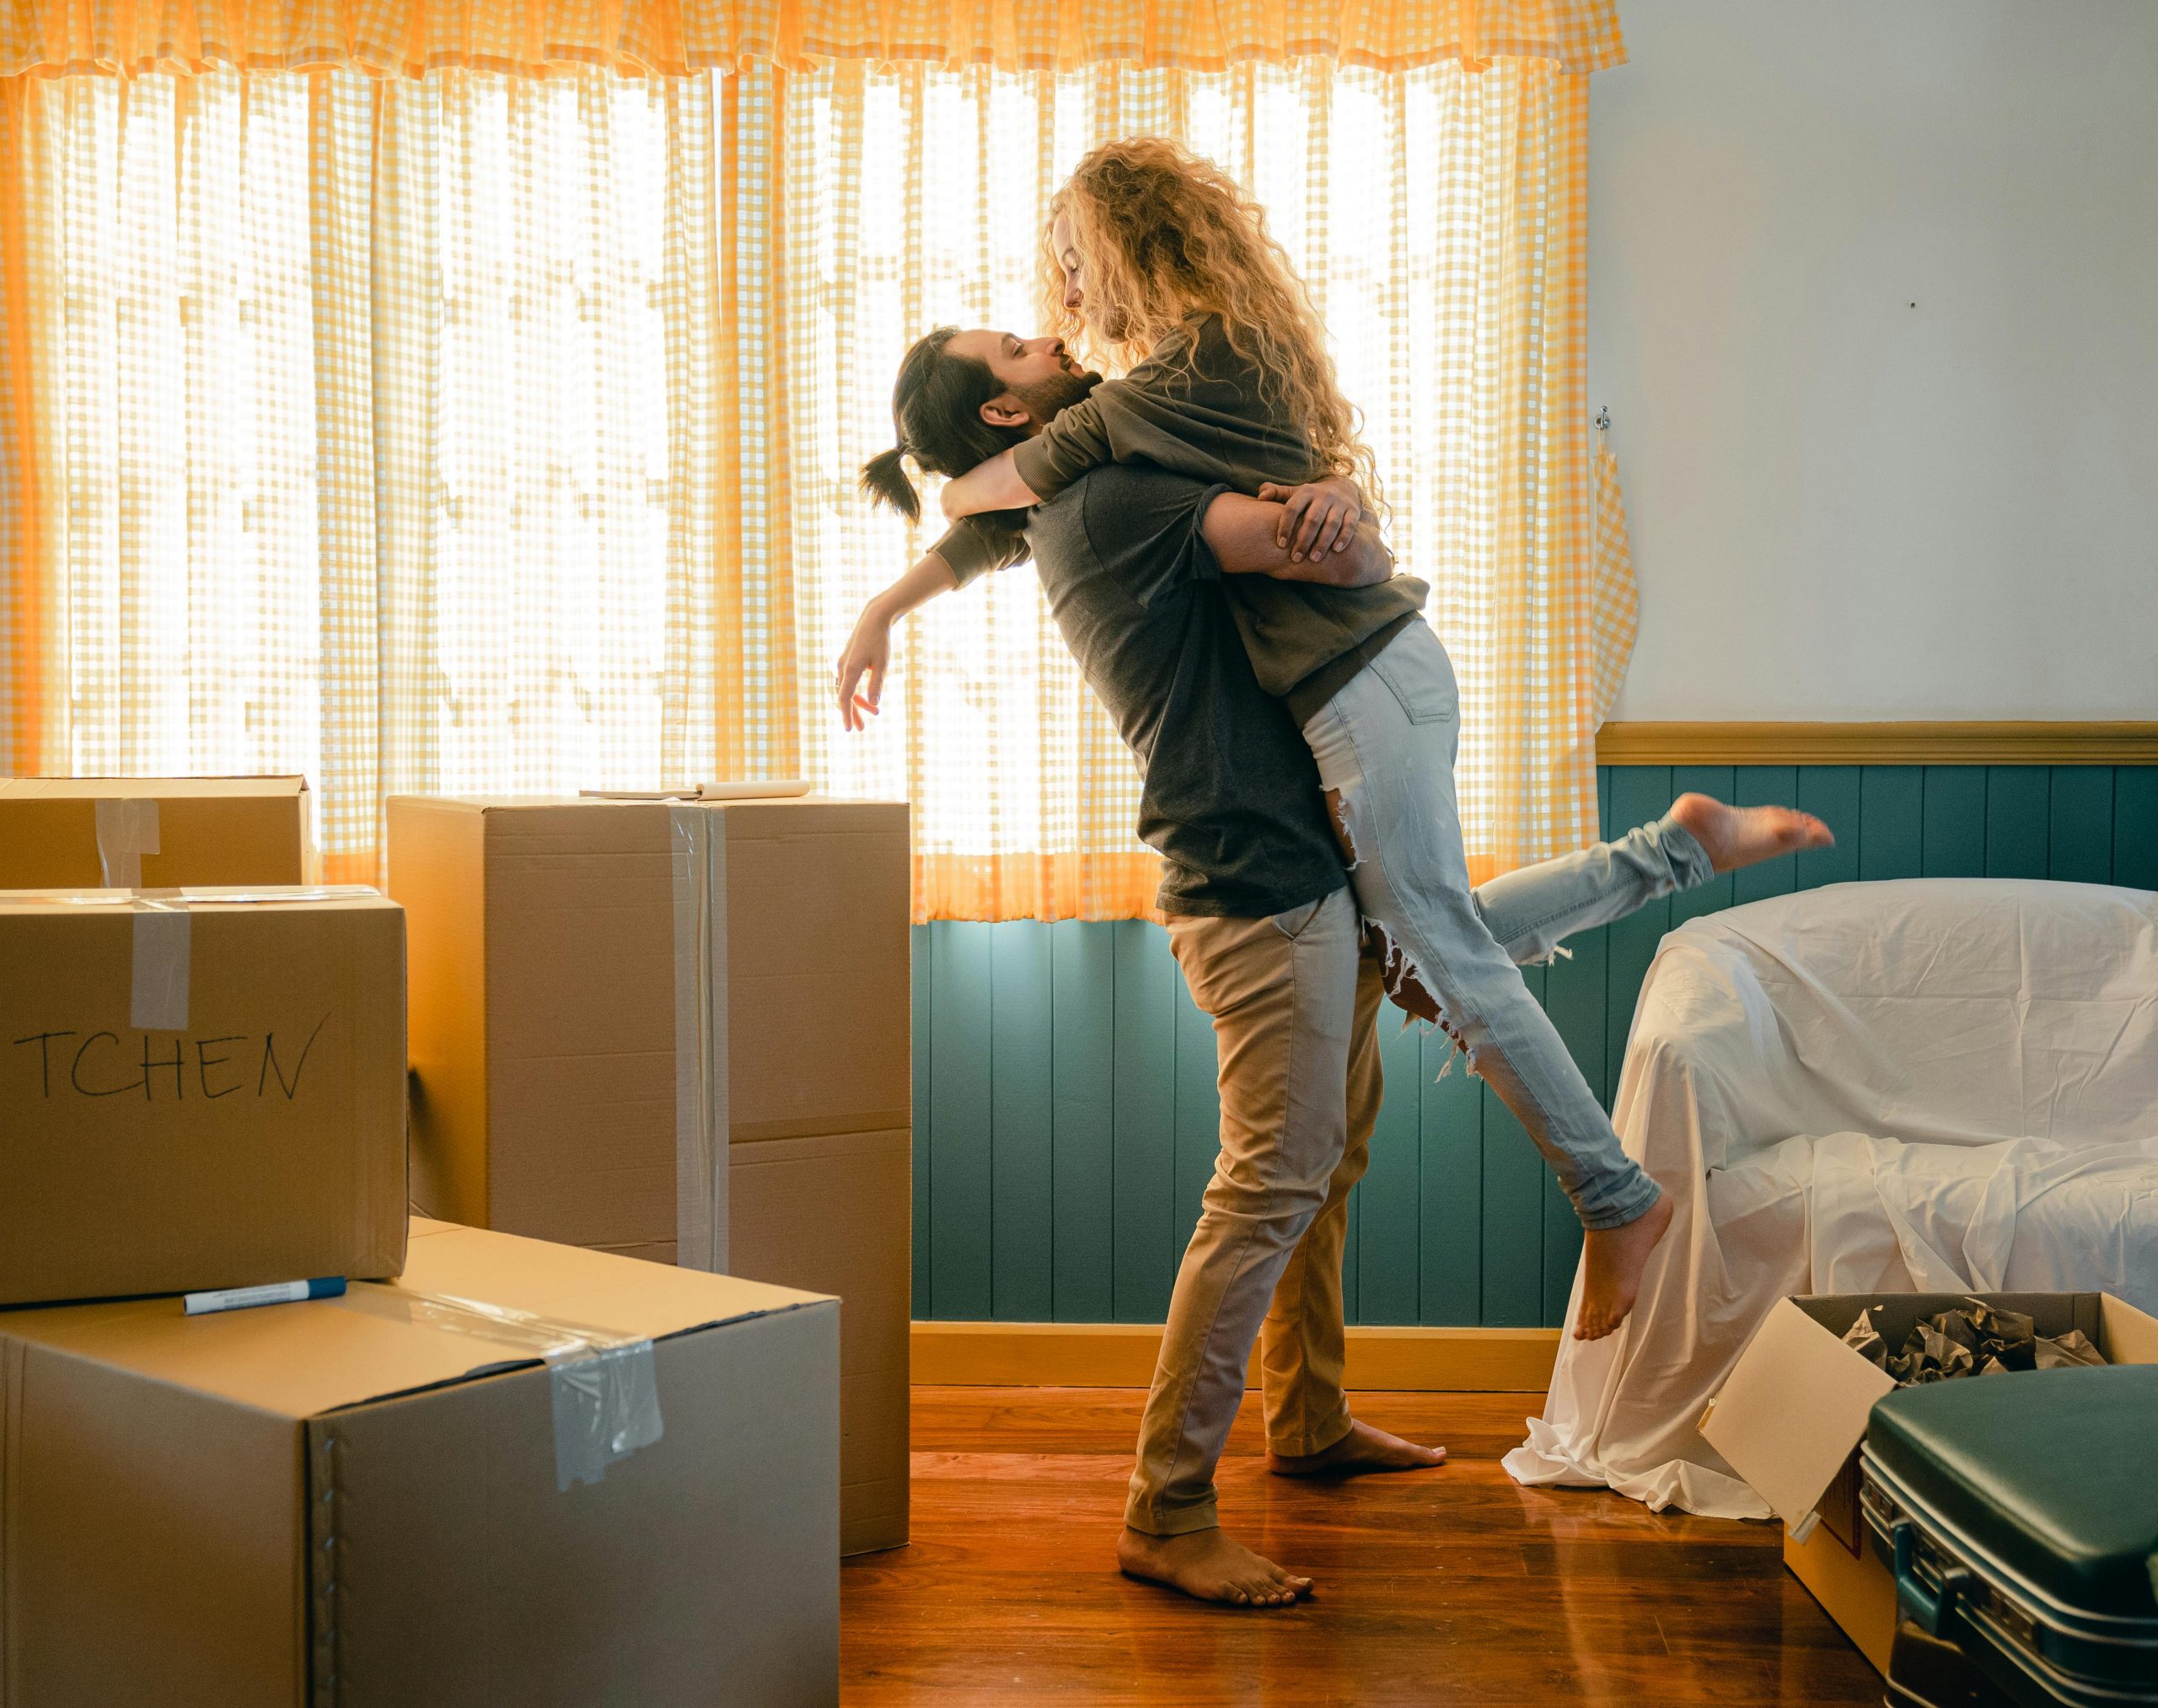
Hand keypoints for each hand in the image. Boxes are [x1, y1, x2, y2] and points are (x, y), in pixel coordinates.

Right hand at [835, 604, 891, 732]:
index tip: (849, 729)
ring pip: (846, 690)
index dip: (847, 714)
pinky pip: (848, 682)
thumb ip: (877, 684)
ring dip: (857, 704)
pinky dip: (857, 692)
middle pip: (844, 697)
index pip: (845, 698)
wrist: (873, 619)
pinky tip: (868, 699)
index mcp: (850, 669)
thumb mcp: (882, 664)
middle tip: (861, 729)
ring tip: (874, 714)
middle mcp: (842, 667)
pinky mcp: (847, 661)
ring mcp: (843, 664)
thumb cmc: (880, 641)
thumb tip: (874, 704)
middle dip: (852, 713)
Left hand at [1256, 476, 1361, 561]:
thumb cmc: (1311, 498)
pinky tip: (1336, 550)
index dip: (1286, 526)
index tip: (1281, 544)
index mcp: (1305, 492)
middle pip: (1313, 519)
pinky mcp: (1354, 511)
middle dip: (1304, 540)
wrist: (1343, 488)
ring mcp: (1339, 503)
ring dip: (1323, 542)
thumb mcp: (1294, 493)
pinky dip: (1344, 537)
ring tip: (1314, 559)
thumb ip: (1276, 493)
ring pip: (1331, 523)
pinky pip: (1350, 525)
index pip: (1293, 508)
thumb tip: (1259, 497)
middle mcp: (1323, 496)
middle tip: (1296, 558)